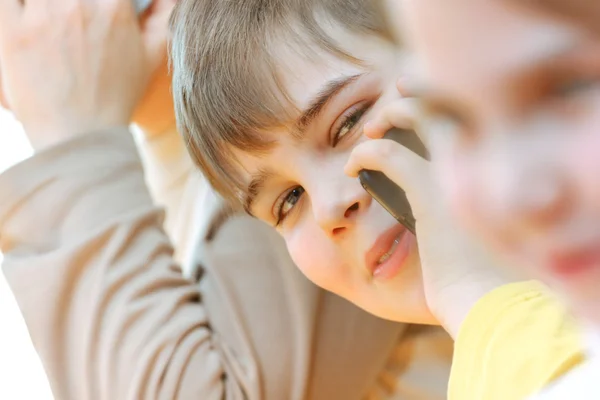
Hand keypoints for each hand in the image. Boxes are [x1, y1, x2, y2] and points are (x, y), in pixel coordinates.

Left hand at [0, 0, 170, 149]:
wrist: (81, 136)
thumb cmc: (117, 97)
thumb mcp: (153, 57)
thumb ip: (164, 18)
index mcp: (114, 8)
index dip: (101, 0)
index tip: (95, 8)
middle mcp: (78, 5)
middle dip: (69, 4)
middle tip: (70, 18)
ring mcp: (42, 17)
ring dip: (44, 6)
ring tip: (49, 20)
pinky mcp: (11, 32)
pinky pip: (5, 0)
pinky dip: (12, 5)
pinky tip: (21, 15)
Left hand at [345, 95, 510, 336]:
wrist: (496, 302)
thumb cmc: (491, 272)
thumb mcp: (489, 228)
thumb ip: (472, 200)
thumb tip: (446, 195)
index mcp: (504, 161)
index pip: (470, 112)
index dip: (441, 97)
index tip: (414, 94)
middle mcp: (487, 156)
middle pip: (447, 103)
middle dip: (415, 96)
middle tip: (390, 104)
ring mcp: (462, 169)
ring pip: (420, 116)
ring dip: (390, 116)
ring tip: (372, 131)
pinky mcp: (431, 191)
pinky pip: (389, 155)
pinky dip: (367, 153)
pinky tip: (353, 167)